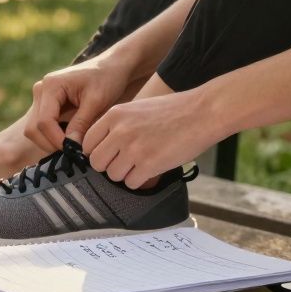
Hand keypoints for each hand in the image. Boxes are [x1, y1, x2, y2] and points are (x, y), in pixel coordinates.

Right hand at [24, 51, 141, 155]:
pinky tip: (70, 140)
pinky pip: (42, 126)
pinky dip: (53, 137)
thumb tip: (70, 147)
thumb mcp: (97, 101)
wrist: (111, 67)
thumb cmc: (107, 79)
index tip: (73, 151)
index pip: (44, 121)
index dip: (56, 140)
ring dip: (51, 142)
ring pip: (34, 130)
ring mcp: (42, 97)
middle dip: (51, 144)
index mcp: (51, 85)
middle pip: (33, 128)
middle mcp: (41, 90)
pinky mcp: (47, 104)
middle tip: (73, 153)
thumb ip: (81, 123)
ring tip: (73, 148)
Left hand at [83, 90, 221, 188]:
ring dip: (126, 174)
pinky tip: (153, 168)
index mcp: (115, 115)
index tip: (108, 155)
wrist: (203, 112)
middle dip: (109, 166)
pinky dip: (140, 180)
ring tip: (143, 163)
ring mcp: (133, 148)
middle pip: (96, 162)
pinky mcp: (149, 164)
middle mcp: (120, 131)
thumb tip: (103, 148)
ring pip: (113, 175)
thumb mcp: (137, 109)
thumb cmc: (174, 110)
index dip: (97, 152)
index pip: (87, 143)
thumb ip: (118, 125)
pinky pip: (131, 183)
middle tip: (126, 162)